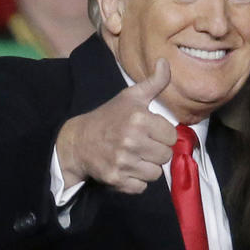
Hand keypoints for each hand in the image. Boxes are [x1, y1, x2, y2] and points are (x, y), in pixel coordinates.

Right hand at [55, 59, 176, 192]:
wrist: (79, 141)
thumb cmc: (109, 117)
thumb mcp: (130, 97)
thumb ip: (154, 82)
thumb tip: (165, 62)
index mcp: (139, 118)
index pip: (171, 135)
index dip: (163, 134)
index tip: (150, 131)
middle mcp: (131, 140)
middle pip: (166, 155)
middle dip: (156, 151)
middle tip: (142, 145)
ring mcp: (123, 161)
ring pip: (156, 173)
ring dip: (148, 167)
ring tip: (135, 157)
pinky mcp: (116, 179)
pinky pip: (141, 187)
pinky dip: (136, 181)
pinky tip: (127, 169)